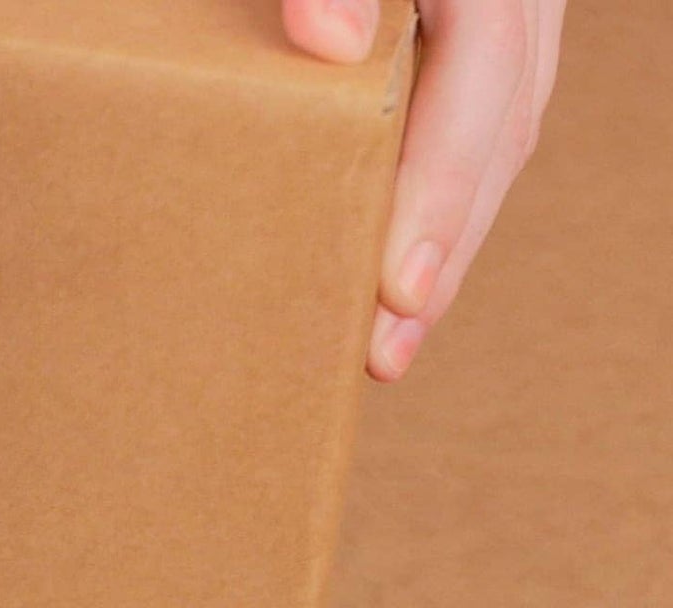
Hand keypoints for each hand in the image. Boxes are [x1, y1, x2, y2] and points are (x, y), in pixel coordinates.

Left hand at [283, 0, 564, 379]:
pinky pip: (479, 116)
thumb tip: (329, 41)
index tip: (398, 285)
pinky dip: (441, 195)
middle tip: (384, 350)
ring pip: (502, 127)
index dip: (442, 186)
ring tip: (387, 340)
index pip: (483, 68)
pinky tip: (397, 271)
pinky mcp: (478, 20)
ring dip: (449, 237)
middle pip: (502, 119)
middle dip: (445, 241)